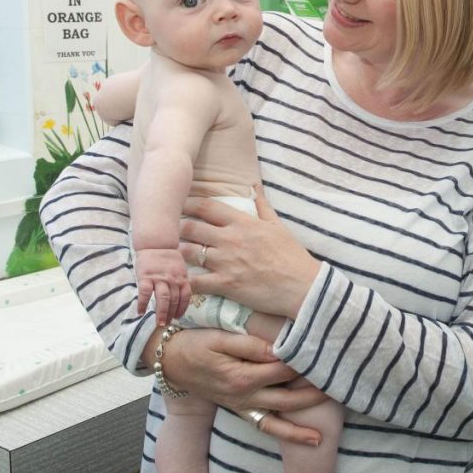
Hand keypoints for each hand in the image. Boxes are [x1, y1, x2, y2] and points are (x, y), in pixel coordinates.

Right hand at [134, 248, 190, 324]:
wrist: (156, 243)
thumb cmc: (168, 258)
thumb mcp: (180, 268)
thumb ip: (180, 282)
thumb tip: (180, 298)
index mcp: (182, 277)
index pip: (185, 296)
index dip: (182, 308)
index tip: (178, 317)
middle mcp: (172, 279)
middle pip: (174, 300)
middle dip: (171, 314)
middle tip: (166, 325)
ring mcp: (159, 278)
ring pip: (162, 298)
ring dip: (161, 312)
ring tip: (159, 323)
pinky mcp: (146, 276)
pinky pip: (144, 292)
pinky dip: (143, 303)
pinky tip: (140, 312)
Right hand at [156, 327, 328, 445]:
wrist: (171, 362)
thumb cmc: (195, 344)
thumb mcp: (219, 338)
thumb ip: (250, 344)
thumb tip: (278, 348)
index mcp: (241, 376)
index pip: (283, 368)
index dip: (305, 359)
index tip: (327, 349)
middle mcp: (245, 396)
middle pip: (289, 395)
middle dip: (316, 389)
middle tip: (342, 379)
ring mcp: (244, 405)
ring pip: (283, 416)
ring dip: (310, 413)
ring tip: (338, 406)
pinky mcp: (243, 409)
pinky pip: (269, 427)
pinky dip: (291, 433)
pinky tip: (313, 438)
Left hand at [179, 188, 320, 318]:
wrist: (303, 286)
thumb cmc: (292, 255)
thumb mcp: (278, 225)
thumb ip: (263, 205)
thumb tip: (255, 186)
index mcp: (243, 223)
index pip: (207, 207)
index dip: (188, 204)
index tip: (178, 205)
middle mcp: (230, 239)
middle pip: (190, 228)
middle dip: (176, 229)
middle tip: (169, 232)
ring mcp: (226, 262)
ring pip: (187, 253)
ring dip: (177, 253)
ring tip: (171, 255)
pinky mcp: (225, 285)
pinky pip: (195, 282)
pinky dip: (184, 281)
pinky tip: (178, 280)